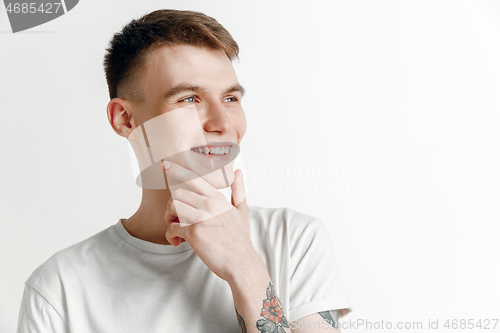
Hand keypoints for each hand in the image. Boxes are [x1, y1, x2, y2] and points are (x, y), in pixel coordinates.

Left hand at [162, 160, 261, 282]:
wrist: (241, 262)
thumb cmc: (240, 239)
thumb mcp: (242, 211)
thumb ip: (238, 191)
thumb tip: (238, 172)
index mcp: (217, 198)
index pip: (194, 178)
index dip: (177, 169)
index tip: (165, 164)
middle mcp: (209, 204)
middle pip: (178, 193)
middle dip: (172, 206)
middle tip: (175, 219)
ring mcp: (201, 218)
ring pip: (172, 208)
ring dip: (168, 219)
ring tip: (176, 229)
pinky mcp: (194, 233)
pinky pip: (171, 228)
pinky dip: (170, 236)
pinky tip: (177, 242)